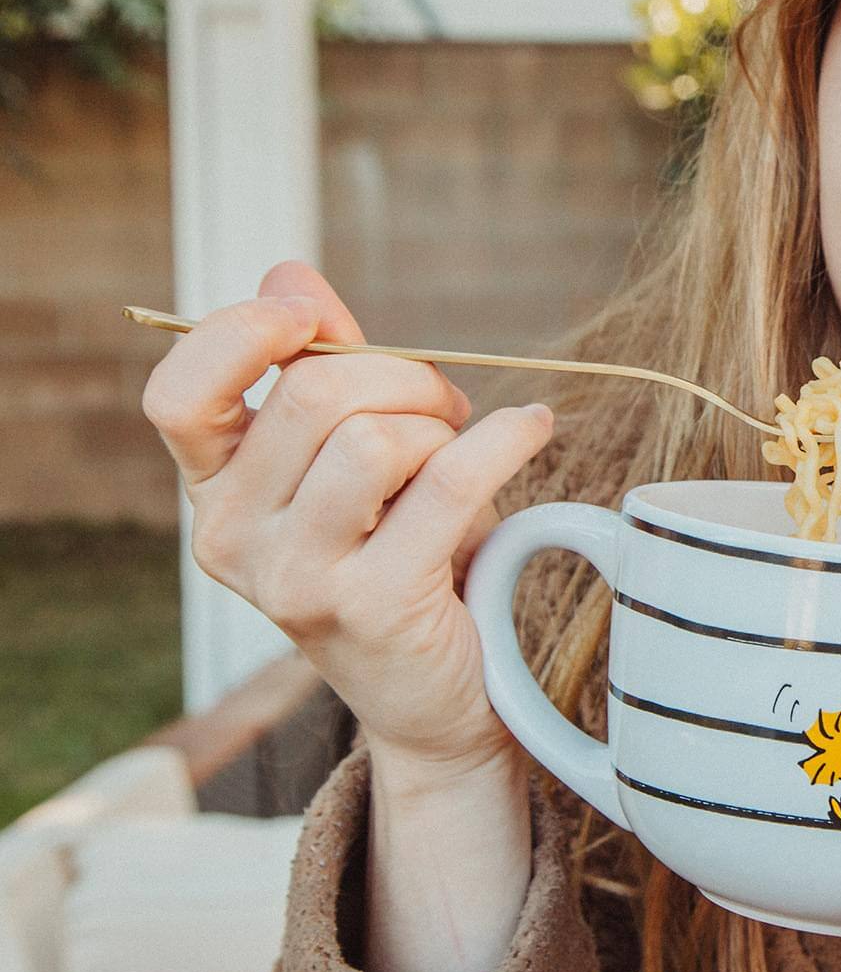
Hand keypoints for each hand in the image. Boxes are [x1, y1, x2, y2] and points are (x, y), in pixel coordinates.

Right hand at [140, 260, 556, 794]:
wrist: (436, 696)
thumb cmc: (400, 553)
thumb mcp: (352, 455)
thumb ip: (319, 366)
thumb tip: (289, 275)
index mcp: (213, 493)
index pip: (178, 395)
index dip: (240, 334)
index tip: (309, 318)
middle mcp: (231, 539)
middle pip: (311, 395)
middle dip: (399, 378)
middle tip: (442, 408)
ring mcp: (295, 580)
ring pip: (373, 439)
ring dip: (440, 427)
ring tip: (461, 452)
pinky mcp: (372, 605)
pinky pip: (449, 482)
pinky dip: (505, 441)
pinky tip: (532, 431)